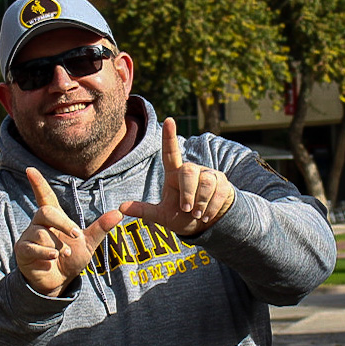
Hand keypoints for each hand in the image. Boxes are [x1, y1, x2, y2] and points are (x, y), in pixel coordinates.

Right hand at [16, 167, 122, 296]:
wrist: (60, 282)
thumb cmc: (71, 259)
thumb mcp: (88, 243)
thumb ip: (101, 228)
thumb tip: (119, 213)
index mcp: (54, 218)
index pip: (44, 196)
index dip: (38, 183)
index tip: (30, 169)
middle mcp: (39, 224)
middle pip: (46, 211)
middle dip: (63, 223)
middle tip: (76, 234)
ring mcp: (29, 236)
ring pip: (41, 232)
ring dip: (57, 244)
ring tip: (64, 254)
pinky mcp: (23, 251)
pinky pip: (32, 247)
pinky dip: (46, 253)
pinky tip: (53, 258)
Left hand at [118, 118, 234, 235]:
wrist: (206, 226)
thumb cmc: (182, 216)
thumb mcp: (162, 215)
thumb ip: (144, 211)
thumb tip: (121, 207)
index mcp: (174, 174)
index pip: (171, 152)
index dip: (169, 136)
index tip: (169, 119)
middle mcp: (192, 170)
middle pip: (189, 171)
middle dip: (188, 193)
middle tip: (187, 210)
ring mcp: (209, 175)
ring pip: (206, 182)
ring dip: (201, 202)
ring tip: (198, 215)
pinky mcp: (222, 183)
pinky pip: (219, 191)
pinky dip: (212, 207)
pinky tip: (207, 216)